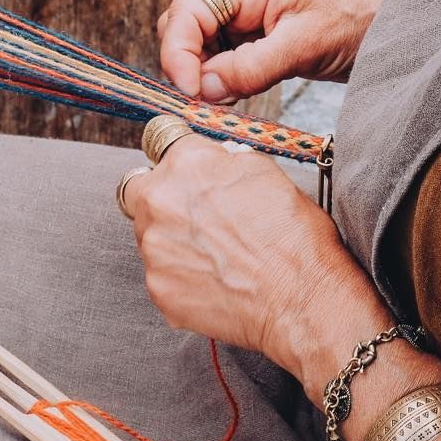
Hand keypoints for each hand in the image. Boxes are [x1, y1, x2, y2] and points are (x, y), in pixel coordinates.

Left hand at [121, 133, 384, 384]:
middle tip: (195, 217)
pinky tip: (215, 280)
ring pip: (148, 235)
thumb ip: (223, 160)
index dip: (176, 160)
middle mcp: (161, 201)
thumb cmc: (293, 235)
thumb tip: (212, 160)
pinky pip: (161, 274)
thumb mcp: (264, 171)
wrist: (301, 298)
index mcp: (187, 163)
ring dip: (172, 239)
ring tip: (214, 255)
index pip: (159, 142)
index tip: (184, 172)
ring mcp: (154, 248)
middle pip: (140, 190)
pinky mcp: (158, 288)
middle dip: (162, 199)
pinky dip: (182, 276)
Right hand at [158, 0, 393, 102]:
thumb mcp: (303, 46)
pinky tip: (233, 96)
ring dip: (203, 77)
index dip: (179, 51)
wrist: (392, 27)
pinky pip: (222, 60)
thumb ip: (250, 68)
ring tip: (222, 102)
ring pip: (200, 47)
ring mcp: (246, 16)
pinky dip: (220, 81)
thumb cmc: (357, 20)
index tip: (189, 90)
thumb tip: (203, 89)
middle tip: (200, 101)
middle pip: (185, 26)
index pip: (189, 10)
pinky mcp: (255, 38)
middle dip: (186, 64)